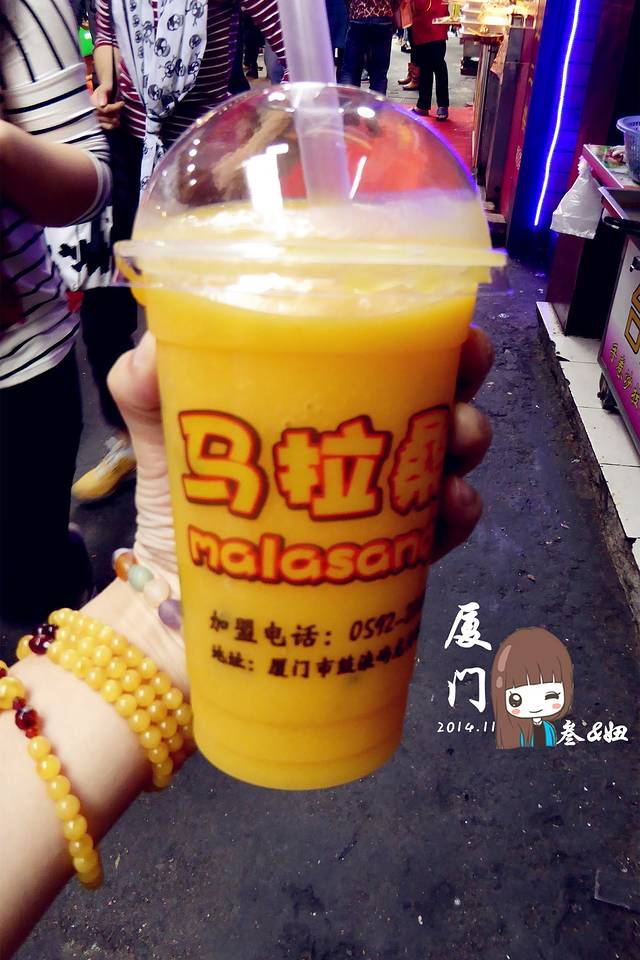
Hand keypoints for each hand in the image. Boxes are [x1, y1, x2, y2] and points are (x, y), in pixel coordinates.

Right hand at [91, 83, 123, 130]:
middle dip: (115, 113)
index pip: (104, 109)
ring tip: (119, 113)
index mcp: (94, 101)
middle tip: (120, 107)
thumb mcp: (106, 86)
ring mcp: (97, 115)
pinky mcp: (101, 120)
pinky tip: (117, 123)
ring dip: (115, 119)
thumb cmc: (108, 86)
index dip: (115, 108)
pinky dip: (113, 126)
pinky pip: (106, 127)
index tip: (122, 102)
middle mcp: (94, 109)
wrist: (109, 88)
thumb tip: (102, 104)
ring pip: (106, 122)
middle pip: (105, 117)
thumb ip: (103, 93)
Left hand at [108, 326, 493, 584]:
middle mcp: (362, 441)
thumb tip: (156, 348)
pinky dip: (456, 517)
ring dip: (464, 443)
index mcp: (319, 397)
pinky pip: (440, 532)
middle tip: (456, 386)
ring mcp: (382, 499)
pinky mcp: (389, 558)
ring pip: (449, 457)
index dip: (426, 330)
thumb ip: (145, 386)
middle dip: (461, 382)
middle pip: (435, 395)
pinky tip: (448, 509)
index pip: (384, 349)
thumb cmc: (181, 504)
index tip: (444, 325)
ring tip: (449, 452)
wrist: (183, 603)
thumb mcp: (159, 432)